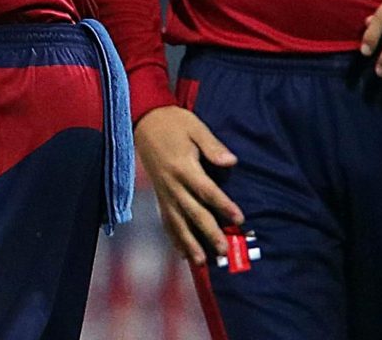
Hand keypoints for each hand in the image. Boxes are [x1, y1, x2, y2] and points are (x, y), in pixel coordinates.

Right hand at [134, 106, 241, 262]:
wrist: (143, 120)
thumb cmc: (174, 123)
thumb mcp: (195, 127)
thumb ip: (212, 146)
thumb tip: (231, 161)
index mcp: (182, 166)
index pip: (206, 190)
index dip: (223, 205)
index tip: (239, 219)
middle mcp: (172, 183)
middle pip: (192, 211)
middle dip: (208, 232)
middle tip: (224, 251)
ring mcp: (163, 191)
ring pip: (176, 221)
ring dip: (188, 242)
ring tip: (200, 261)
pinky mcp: (159, 194)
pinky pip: (166, 219)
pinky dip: (174, 237)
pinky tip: (182, 252)